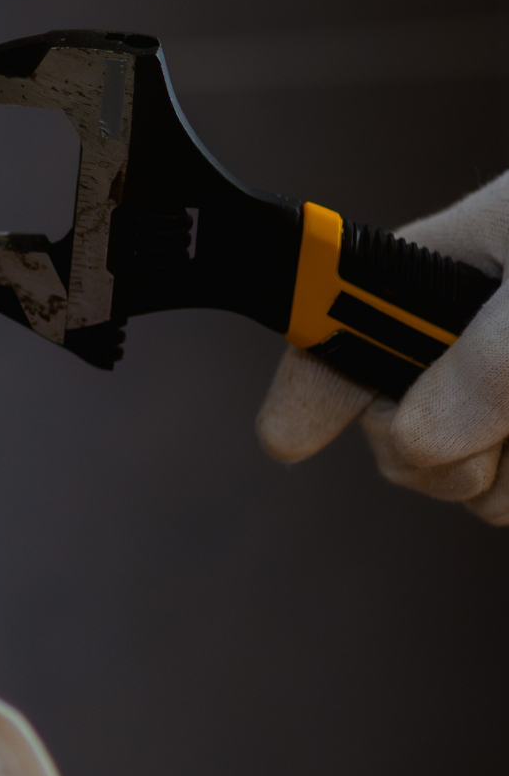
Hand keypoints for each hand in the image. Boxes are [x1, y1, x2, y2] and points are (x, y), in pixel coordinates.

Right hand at [257, 172, 508, 522]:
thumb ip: (489, 356)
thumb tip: (419, 433)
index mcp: (426, 278)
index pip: (325, 336)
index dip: (301, 390)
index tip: (287, 440)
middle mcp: (452, 343)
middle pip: (387, 435)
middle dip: (436, 450)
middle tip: (503, 427)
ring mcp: (494, 398)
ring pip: (453, 481)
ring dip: (499, 476)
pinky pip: (502, 498)